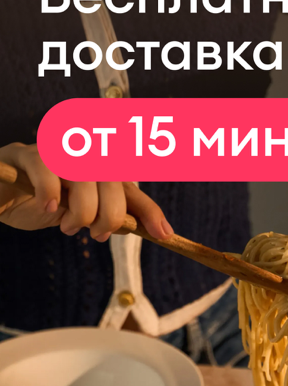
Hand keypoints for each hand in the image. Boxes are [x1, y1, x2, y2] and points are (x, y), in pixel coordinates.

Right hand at [0, 143, 172, 240]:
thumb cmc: (38, 203)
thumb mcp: (78, 214)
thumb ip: (106, 216)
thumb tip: (138, 228)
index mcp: (95, 168)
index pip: (130, 188)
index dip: (149, 210)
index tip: (163, 234)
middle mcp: (80, 154)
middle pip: (113, 180)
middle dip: (110, 214)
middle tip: (96, 234)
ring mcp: (53, 151)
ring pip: (85, 175)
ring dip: (82, 209)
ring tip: (69, 227)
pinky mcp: (25, 155)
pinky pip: (46, 168)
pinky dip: (51, 192)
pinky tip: (49, 208)